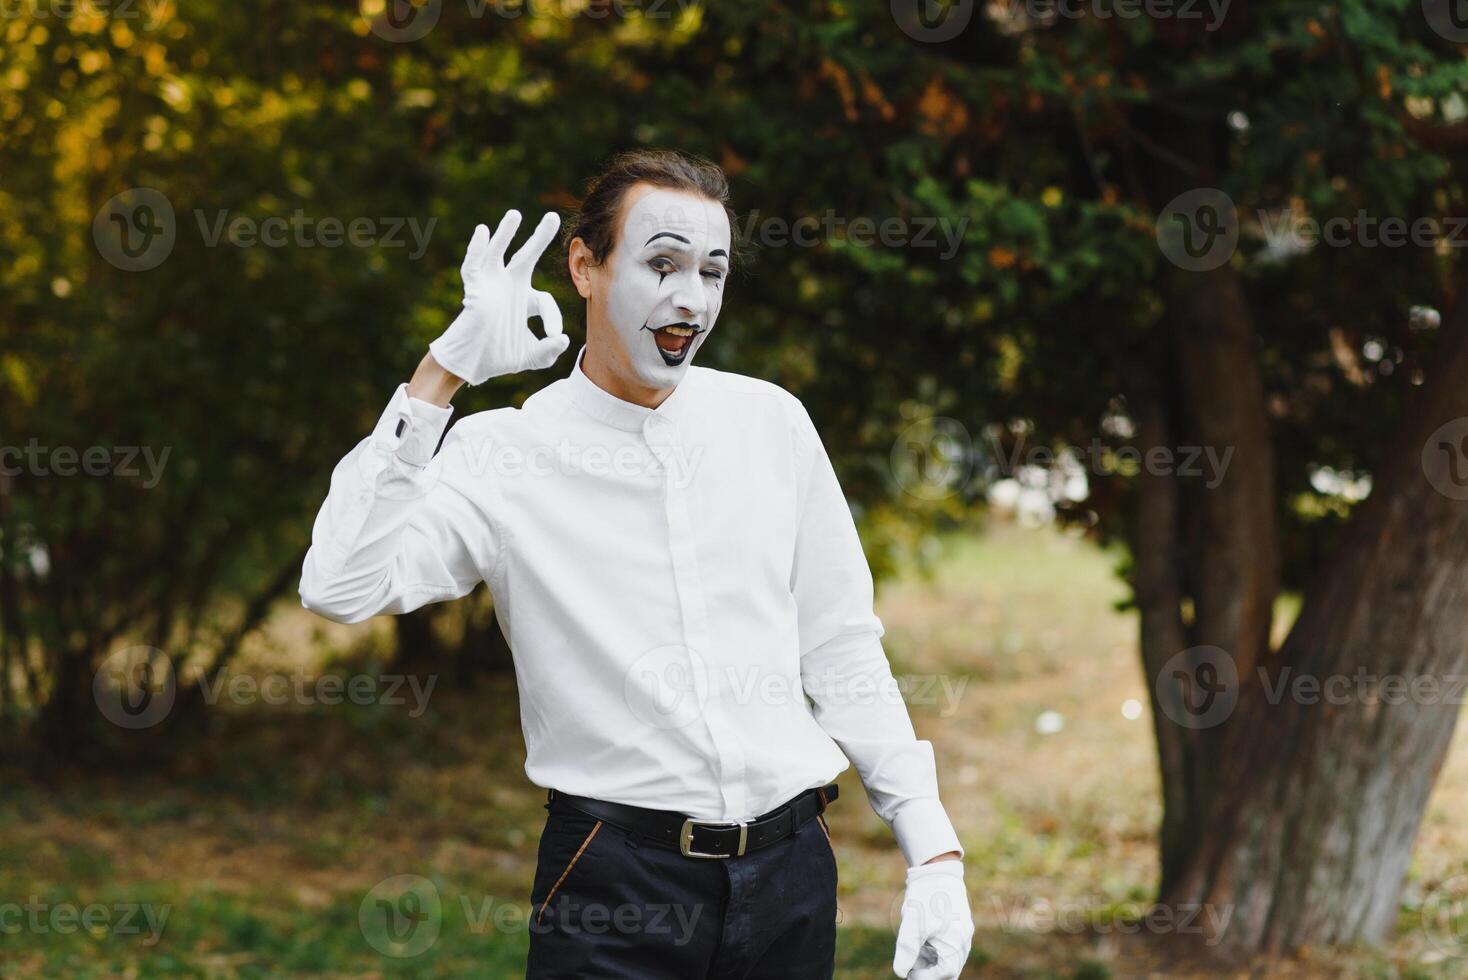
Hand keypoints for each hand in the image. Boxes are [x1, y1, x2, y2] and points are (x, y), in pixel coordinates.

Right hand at [427, 210, 567, 385]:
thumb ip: (548, 351)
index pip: (545, 300)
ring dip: (505, 233)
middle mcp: (508, 286)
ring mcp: (490, 285)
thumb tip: (563, 339)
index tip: (553, 335)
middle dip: (539, 237)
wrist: (472, 366)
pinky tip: (482, 231)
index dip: (552, 317)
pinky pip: (473, 265)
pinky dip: (476, 249)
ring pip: (498, 253)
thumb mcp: (531, 356)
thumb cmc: (499, 357)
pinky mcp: (474, 289)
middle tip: (553, 216)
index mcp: (524, 300)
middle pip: (527, 256)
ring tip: (515, 215)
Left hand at [893, 861, 972, 978]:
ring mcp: (963, 933)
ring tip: (913, 953)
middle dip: (929, 971)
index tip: (908, 975)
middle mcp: (963, 941)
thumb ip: (907, 951)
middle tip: (910, 969)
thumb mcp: (912, 925)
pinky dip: (936, 949)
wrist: (936, 869)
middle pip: (948, 968)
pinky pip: (950, 946)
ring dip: (932, 961)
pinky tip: (921, 942)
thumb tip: (899, 972)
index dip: (925, 977)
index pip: (944, 973)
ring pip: (949, 958)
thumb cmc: (925, 897)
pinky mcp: (959, 925)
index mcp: (956, 944)